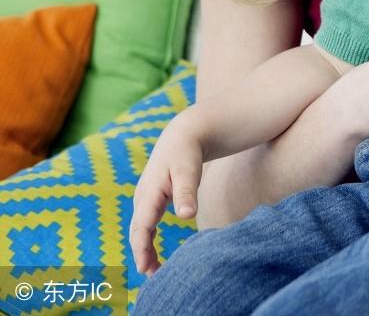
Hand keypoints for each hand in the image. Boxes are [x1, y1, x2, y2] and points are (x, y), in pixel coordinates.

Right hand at [129, 112, 204, 276]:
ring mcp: (146, 199)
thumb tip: (186, 216)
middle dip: (142, 254)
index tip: (145, 267)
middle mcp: (143, 198)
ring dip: (144, 250)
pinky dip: (147, 240)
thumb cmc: (187, 152)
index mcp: (150, 192)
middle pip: (138, 231)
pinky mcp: (152, 199)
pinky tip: (154, 255)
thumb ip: (187, 192)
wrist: (184, 134)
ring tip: (153, 270)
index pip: (142, 225)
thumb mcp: (188, 169)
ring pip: (140, 230)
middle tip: (152, 276)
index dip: (142, 247)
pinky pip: (145, 225)